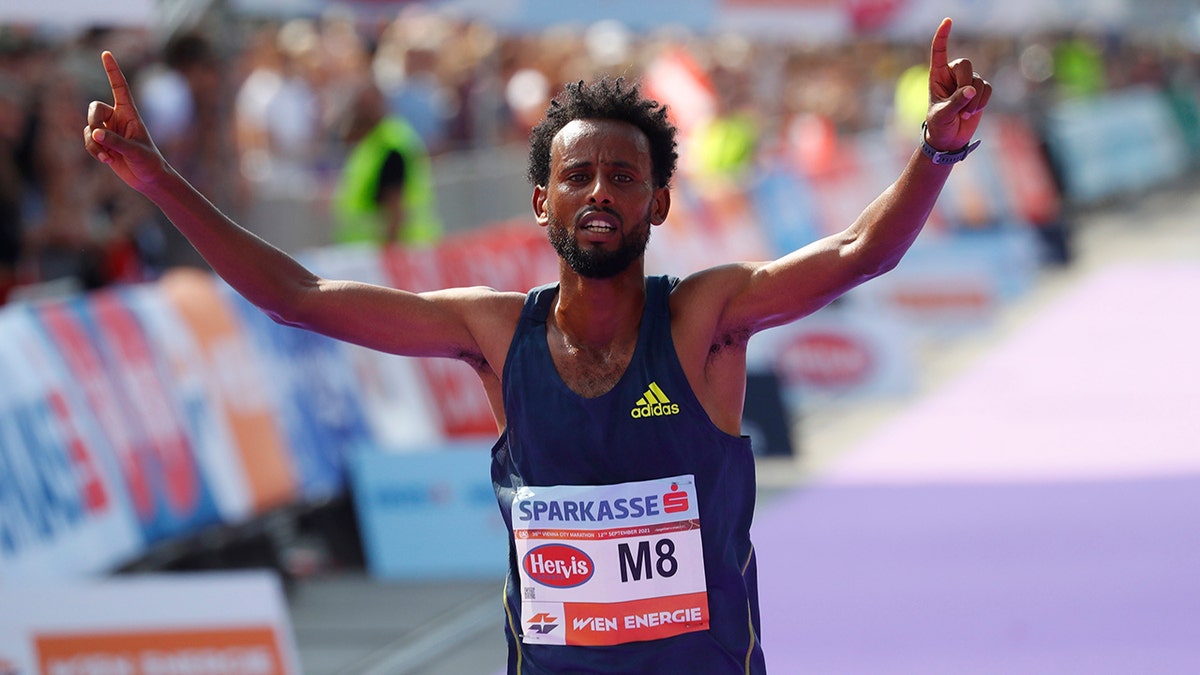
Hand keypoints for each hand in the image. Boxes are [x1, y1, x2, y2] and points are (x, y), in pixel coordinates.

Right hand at [83, 51, 169, 192]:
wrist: (149, 179)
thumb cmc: (149, 163)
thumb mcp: (136, 152)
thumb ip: (116, 142)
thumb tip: (96, 134)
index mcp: (130, 114)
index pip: (120, 88)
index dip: (113, 71)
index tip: (106, 53)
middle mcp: (118, 119)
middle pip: (94, 108)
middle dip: (93, 122)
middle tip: (99, 137)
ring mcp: (109, 131)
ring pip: (88, 127)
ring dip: (94, 142)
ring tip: (108, 157)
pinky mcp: (103, 143)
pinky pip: (88, 141)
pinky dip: (93, 150)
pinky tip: (106, 160)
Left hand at [925, 18, 991, 150]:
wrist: (949, 139)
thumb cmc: (939, 126)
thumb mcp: (942, 115)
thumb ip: (955, 102)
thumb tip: (971, 90)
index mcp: (936, 76)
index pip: (939, 52)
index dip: (943, 36)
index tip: (947, 21)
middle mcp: (952, 75)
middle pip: (965, 64)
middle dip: (965, 85)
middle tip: (960, 107)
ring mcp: (967, 81)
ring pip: (978, 80)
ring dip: (973, 101)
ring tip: (963, 114)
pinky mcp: (980, 90)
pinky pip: (987, 89)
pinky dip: (982, 102)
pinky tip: (972, 112)